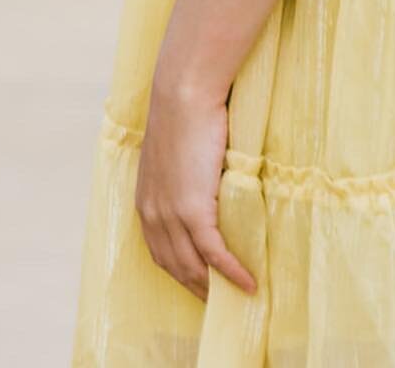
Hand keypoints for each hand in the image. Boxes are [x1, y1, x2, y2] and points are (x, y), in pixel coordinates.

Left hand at [135, 69, 257, 301]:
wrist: (183, 93)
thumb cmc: (184, 112)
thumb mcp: (174, 151)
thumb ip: (181, 174)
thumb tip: (204, 180)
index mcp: (145, 201)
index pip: (160, 251)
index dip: (180, 271)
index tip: (199, 283)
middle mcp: (152, 215)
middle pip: (175, 266)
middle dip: (197, 287)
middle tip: (220, 300)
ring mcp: (171, 215)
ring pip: (194, 266)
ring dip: (214, 287)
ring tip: (236, 297)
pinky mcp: (193, 210)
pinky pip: (214, 254)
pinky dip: (232, 273)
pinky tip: (248, 283)